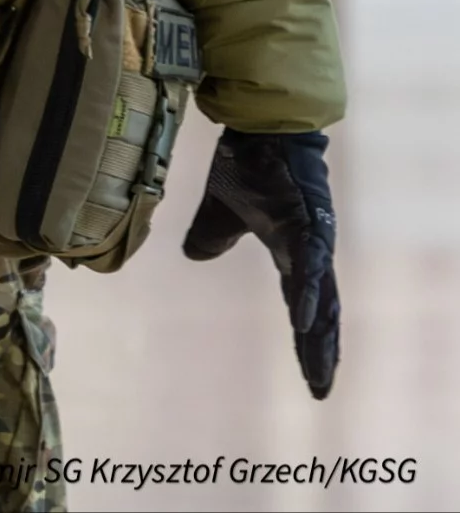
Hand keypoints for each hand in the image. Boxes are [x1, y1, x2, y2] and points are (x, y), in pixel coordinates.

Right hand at [183, 129, 338, 397]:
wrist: (259, 129)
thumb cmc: (246, 165)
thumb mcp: (219, 211)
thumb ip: (210, 236)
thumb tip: (196, 256)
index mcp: (292, 253)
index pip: (303, 305)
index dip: (308, 341)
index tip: (311, 377)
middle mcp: (311, 253)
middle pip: (321, 313)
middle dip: (320, 353)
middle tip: (321, 390)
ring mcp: (314, 240)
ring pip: (323, 298)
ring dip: (320, 335)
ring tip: (318, 368)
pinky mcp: (311, 225)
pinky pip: (312, 267)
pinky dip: (309, 297)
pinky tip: (305, 322)